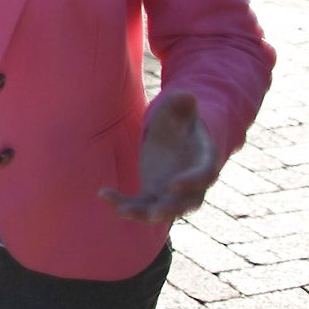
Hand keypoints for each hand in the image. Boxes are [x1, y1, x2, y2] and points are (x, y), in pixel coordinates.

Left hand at [102, 89, 219, 223]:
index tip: (172, 185)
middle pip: (187, 203)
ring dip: (143, 214)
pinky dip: (124, 203)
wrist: (176, 132)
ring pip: (162, 210)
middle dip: (170, 209)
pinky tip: (103, 194)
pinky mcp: (154, 193)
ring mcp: (173, 191)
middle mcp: (192, 182)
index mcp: (204, 159)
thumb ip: (182, 102)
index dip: (191, 182)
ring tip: (120, 210)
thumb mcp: (179, 107)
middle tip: (153, 214)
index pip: (205, 175)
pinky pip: (141, 204)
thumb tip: (186, 95)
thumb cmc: (180, 118)